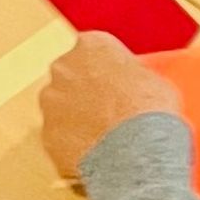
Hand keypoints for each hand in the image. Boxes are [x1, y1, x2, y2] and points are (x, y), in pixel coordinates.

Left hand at [39, 32, 179, 179]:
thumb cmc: (152, 111)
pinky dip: (71, 144)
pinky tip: (94, 154)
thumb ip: (131, 75)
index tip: (113, 83)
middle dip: (82, 91)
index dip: (103, 68)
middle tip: (105, 110)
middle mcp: (64, 67)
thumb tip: (131, 85)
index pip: (92, 50)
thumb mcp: (153, 79)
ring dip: (74, 118)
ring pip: (60, 107)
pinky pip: (59, 137)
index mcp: (92, 45)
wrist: (138, 153)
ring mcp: (51, 101)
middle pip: (70, 76)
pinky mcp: (46, 133)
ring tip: (101, 137)